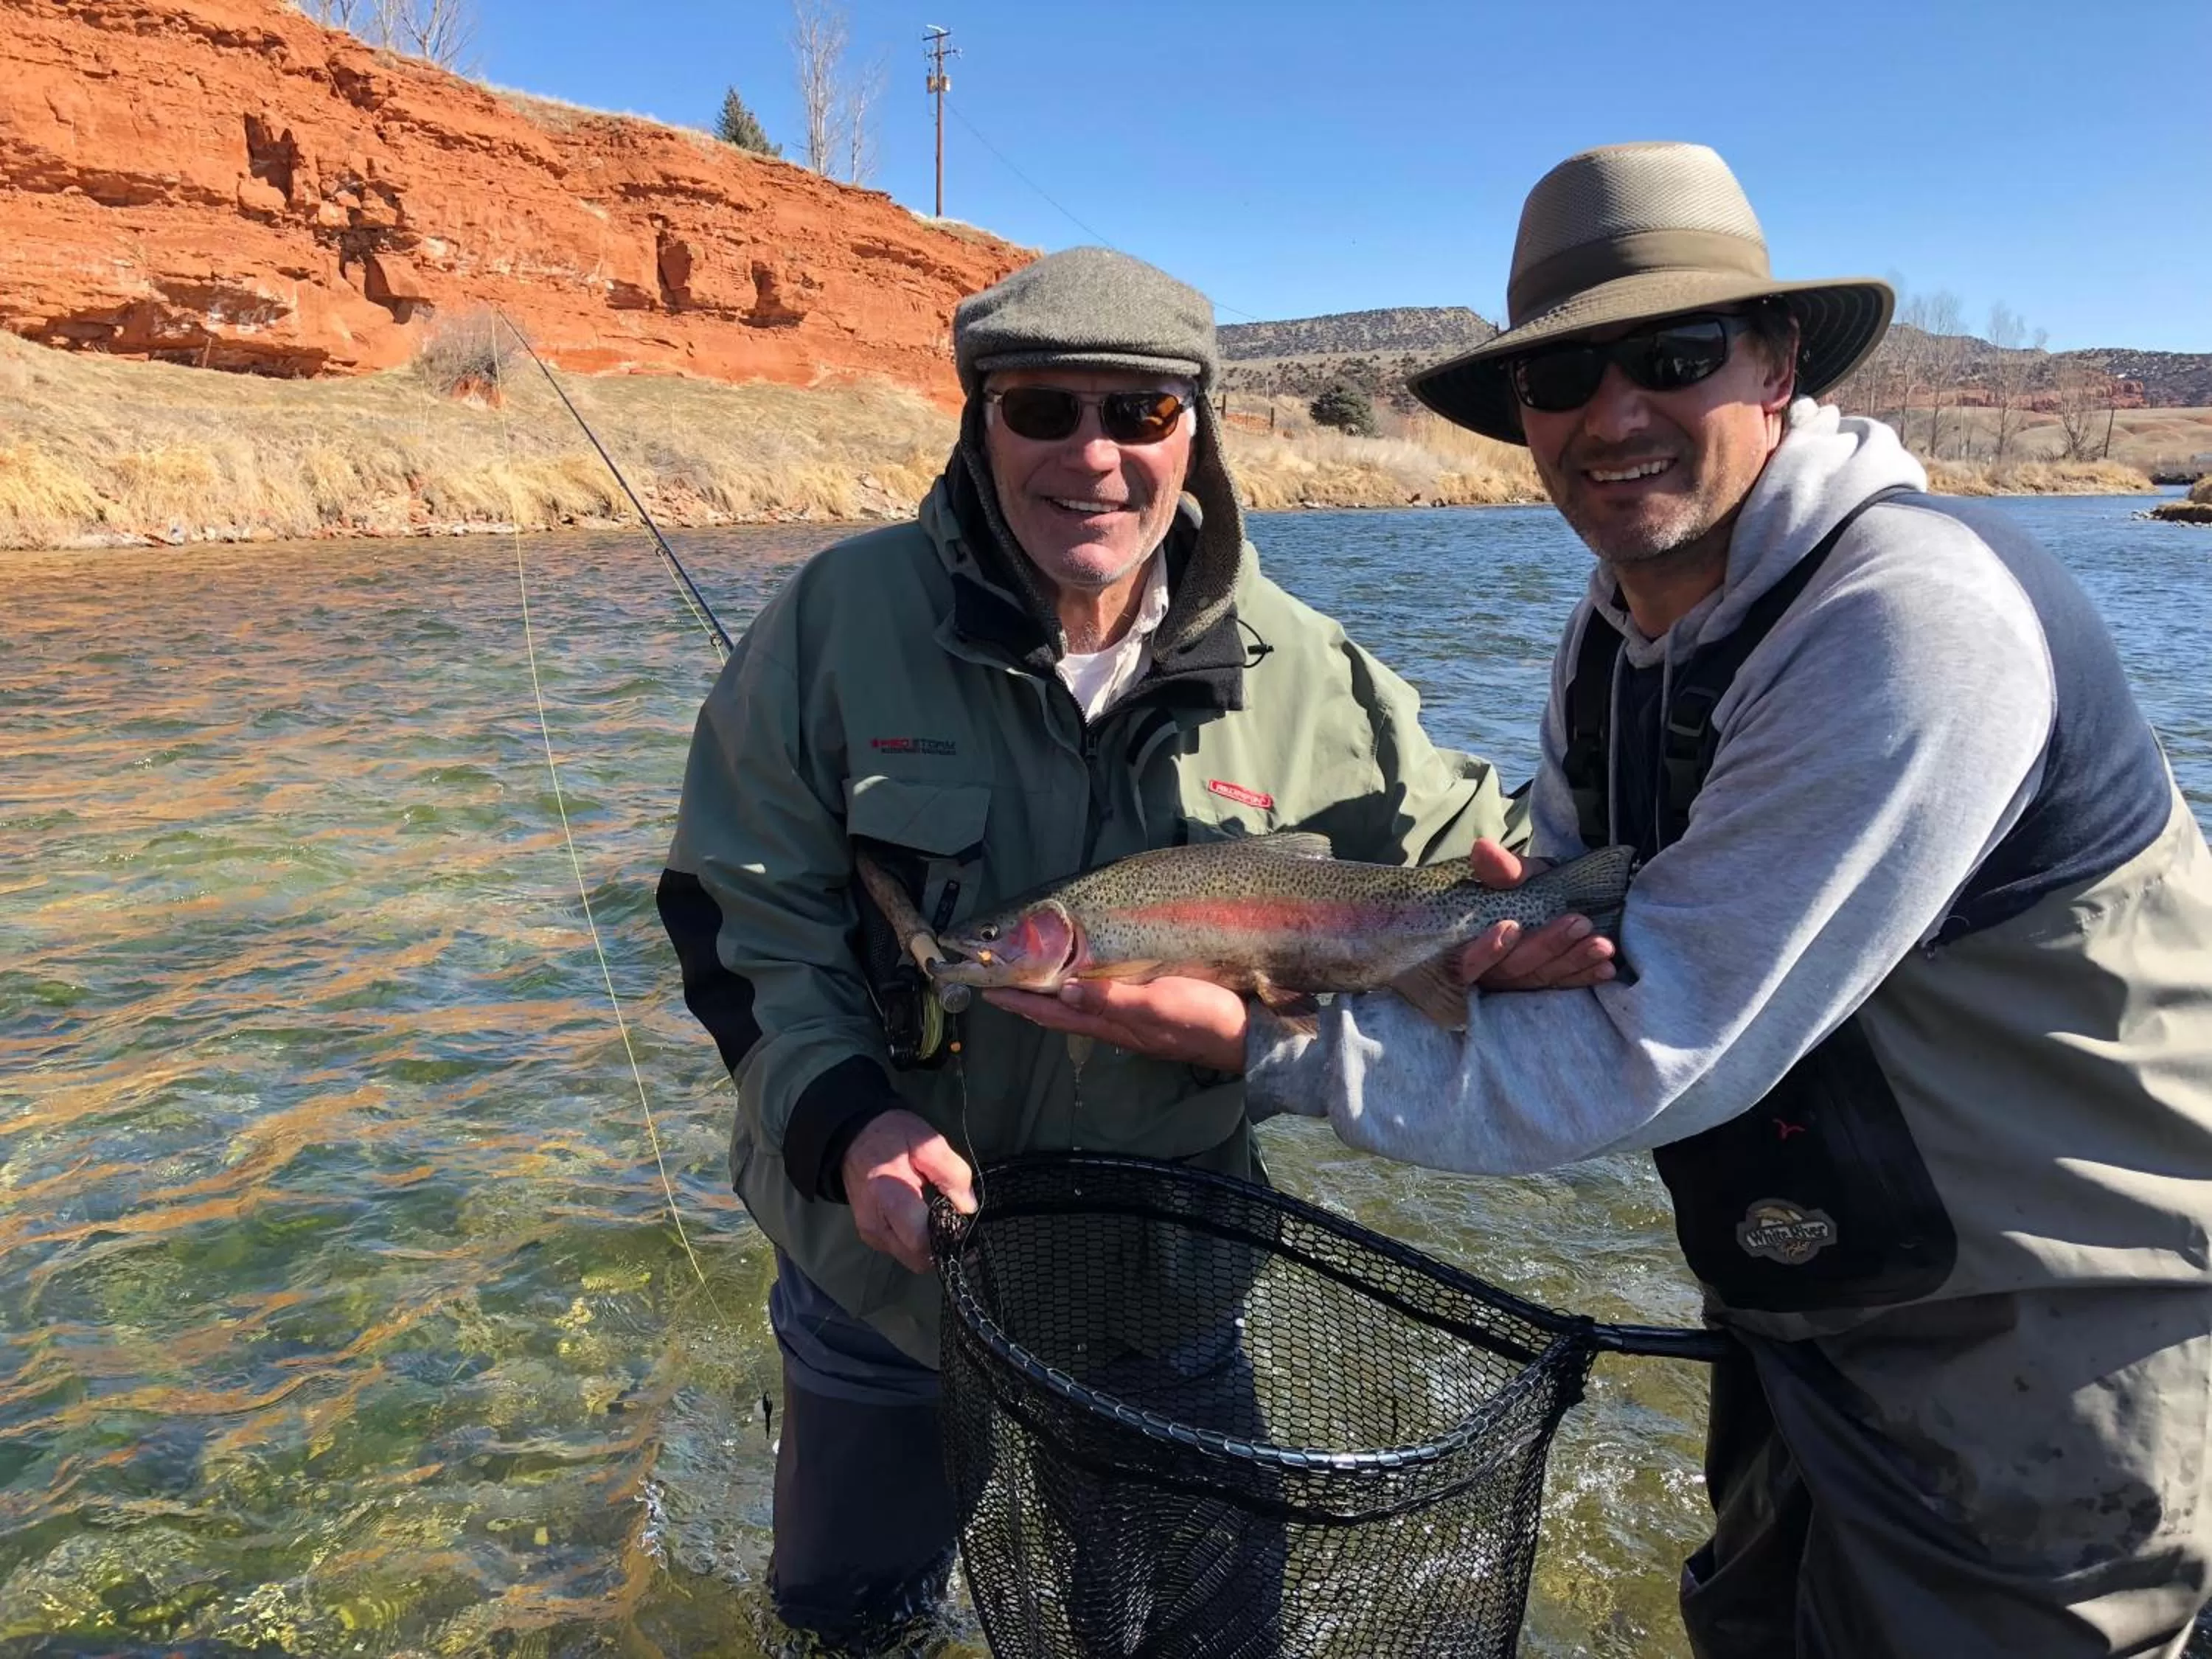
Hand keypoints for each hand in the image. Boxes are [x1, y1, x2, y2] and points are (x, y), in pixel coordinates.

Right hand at [841, 1109, 975, 1273]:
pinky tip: (925, 1222)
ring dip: (931, 1248)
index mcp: (887, 1196)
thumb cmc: (891, 1137)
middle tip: (958, 1226)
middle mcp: (875, 1224)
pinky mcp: (871, 1237)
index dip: (946, 1236)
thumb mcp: (926, 1141)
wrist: (853, 1139)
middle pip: (917, 1258)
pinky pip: (902, 1251)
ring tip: (942, 1221)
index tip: (963, 1223)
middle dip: (942, 1247)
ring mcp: (871, 1234)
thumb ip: (951, 1172)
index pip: (919, 1238)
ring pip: (911, 1259)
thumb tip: (968, 1207)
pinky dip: (918, 1244)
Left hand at [983, 976, 1248, 1073]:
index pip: (1051, 1012)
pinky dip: (1079, 987)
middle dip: (1026, 995)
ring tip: (1027, 976)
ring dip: (1049, 991)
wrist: (1247, 1036)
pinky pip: (1101, 998)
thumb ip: (1111, 999)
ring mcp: (1131, 1019)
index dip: (1018, 1000)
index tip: (985, 988)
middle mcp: (1113, 1023)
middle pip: (1058, 1010)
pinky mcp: (1148, 1008)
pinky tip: (1081, 978)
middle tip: (995, 978)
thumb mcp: (1157, 1005)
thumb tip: (1062, 991)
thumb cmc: (1203, 1018)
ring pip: (1077, 1004)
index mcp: (1109, 1023)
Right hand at [1456, 837, 1616, 991]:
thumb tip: (1483, 849)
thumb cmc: (1516, 885)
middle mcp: (1483, 970)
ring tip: (1602, 945)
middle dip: (1546, 947)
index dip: (1485, 952)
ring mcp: (1512, 981)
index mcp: (1462, 943)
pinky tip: (1605, 969)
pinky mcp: (1538, 985)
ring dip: (1572, 961)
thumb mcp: (1510, 873)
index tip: (1512, 926)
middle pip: (1510, 970)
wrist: (1537, 894)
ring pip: (1538, 978)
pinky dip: (1583, 976)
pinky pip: (1559, 984)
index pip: (1463, 963)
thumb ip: (1498, 868)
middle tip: (1580, 923)